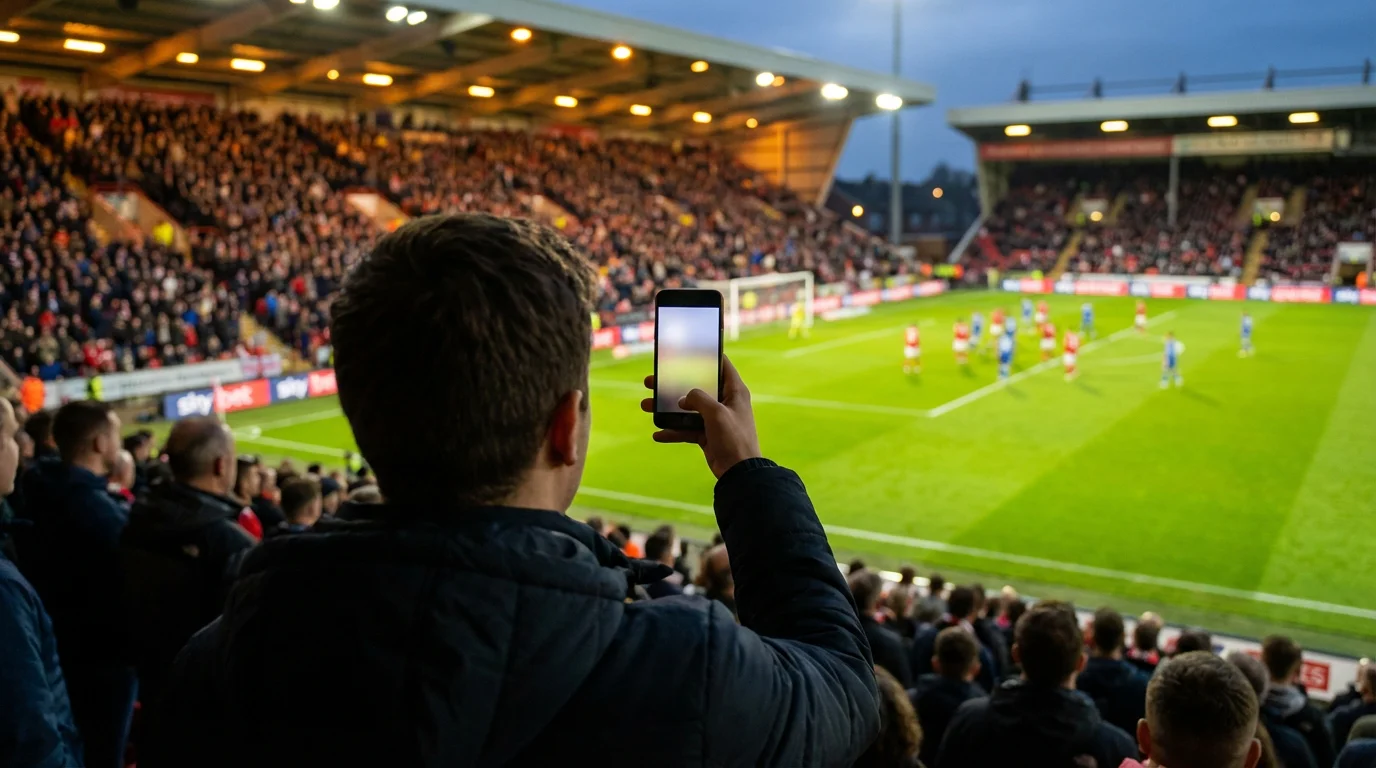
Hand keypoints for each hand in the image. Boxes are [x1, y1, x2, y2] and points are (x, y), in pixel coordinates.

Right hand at [641, 356, 760, 478]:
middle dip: (674, 384)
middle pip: (696, 387)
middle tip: (653, 380)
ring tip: (646, 406)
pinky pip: (686, 430)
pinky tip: (658, 434)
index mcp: (734, 391)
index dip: (706, 355)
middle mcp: (725, 402)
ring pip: (687, 409)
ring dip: (667, 409)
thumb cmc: (734, 438)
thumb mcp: (716, 413)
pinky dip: (673, 431)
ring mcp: (715, 419)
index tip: (687, 350)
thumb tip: (683, 398)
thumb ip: (698, 399)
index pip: (721, 365)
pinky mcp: (707, 435)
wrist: (739, 472)